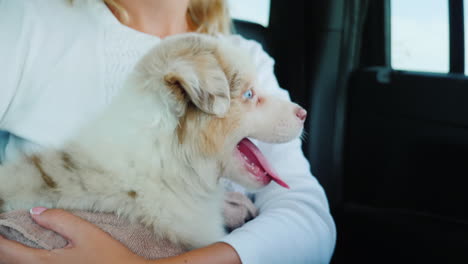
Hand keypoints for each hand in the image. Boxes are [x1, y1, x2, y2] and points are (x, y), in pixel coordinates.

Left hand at [0, 207, 146, 263]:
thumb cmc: (111, 258)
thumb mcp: (88, 233)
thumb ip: (60, 220)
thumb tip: (36, 212)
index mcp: (45, 263)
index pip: (6, 251)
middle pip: (9, 263)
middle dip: (3, 247)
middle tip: (5, 232)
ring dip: (13, 255)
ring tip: (14, 243)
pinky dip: (25, 261)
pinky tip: (33, 254)